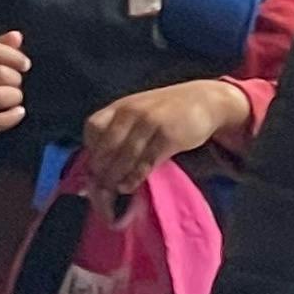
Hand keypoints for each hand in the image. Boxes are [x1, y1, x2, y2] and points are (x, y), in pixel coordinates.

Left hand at [81, 79, 245, 192]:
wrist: (203, 100)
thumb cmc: (167, 112)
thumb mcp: (140, 113)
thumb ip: (120, 132)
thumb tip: (99, 166)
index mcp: (121, 106)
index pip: (93, 128)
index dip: (91, 150)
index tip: (94, 167)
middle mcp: (132, 111)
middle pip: (106, 146)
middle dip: (100, 172)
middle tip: (99, 191)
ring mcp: (150, 122)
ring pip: (125, 156)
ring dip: (115, 178)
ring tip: (113, 192)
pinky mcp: (168, 136)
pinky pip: (146, 161)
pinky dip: (135, 177)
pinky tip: (130, 187)